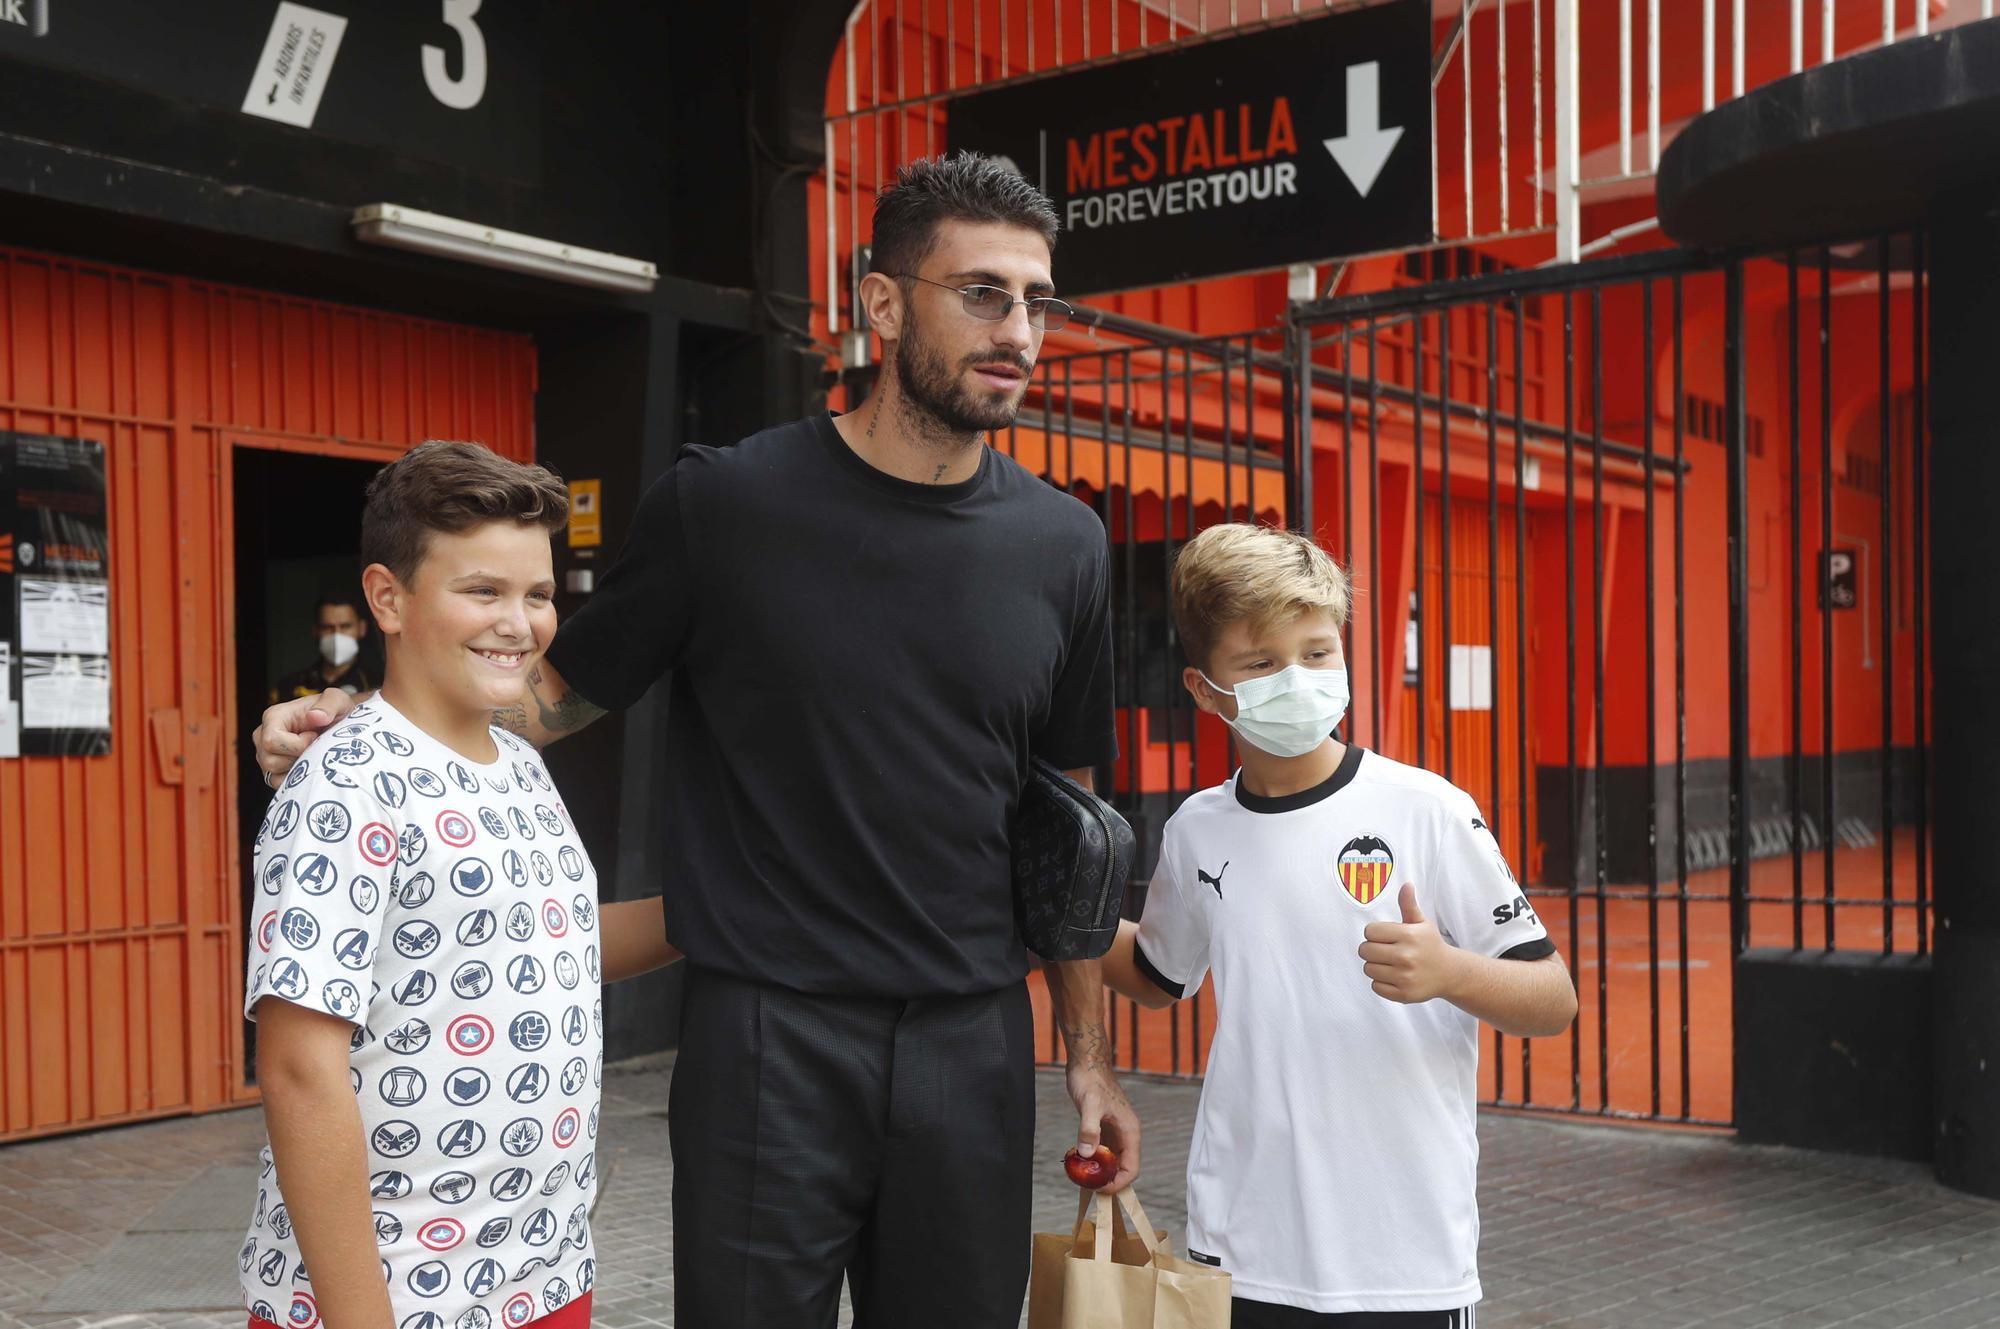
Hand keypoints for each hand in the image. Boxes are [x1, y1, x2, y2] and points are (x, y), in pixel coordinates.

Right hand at [254, 688, 353, 784]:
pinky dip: (295, 780)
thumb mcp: (337, 700)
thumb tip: (315, 716)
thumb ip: (328, 704)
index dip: (296, 744)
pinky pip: (278, 785)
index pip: (272, 741)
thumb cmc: (335, 711)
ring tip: (312, 755)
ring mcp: (265, 755)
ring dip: (298, 769)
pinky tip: (308, 766)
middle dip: (298, 758)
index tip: (314, 736)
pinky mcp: (272, 770)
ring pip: (273, 775)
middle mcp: (262, 736)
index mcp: (273, 717)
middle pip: (270, 761)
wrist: (338, 724)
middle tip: (315, 747)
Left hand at [1067, 1060, 1140, 1193]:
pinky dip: (1094, 1159)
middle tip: (1088, 1188)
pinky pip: (1103, 1151)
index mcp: (1130, 1131)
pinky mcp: (1105, 1128)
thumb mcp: (1089, 1104)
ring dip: (1100, 1171)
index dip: (1119, 1184)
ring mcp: (1116, 1131)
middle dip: (1108, 1180)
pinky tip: (1079, 1162)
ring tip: (1082, 1178)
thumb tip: (1088, 1155)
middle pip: (1123, 1168)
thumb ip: (1089, 1129)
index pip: (1132, 1168)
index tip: (1100, 1190)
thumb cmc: (1091, 1080)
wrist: (1087, 1062)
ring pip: (1112, 1160)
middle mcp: (1126, 1134)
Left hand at [1358, 883, 1460, 1003]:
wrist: (1449, 973)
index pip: (1369, 932)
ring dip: (1375, 966)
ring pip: (1368, 969)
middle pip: (1364, 951)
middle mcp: (1406, 956)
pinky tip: (1394, 977)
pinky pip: (1375, 987)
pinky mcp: (1403, 994)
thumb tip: (1406, 884)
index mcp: (1408, 935)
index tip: (1385, 937)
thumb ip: (1409, 905)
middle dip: (1372, 949)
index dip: (1374, 933)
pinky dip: (1381, 982)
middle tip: (1386, 951)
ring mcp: (1405, 977)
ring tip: (1391, 964)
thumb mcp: (1421, 923)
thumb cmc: (1430, 944)